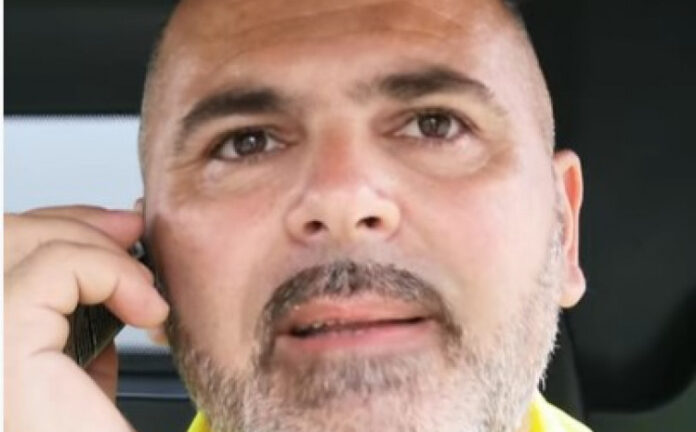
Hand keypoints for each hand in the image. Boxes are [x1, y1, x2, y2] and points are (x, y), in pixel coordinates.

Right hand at [4, 206, 168, 431]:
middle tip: (132, 230)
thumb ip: (78, 338)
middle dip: (74, 223)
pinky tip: (146, 308)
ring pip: (22, 244)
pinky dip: (110, 274)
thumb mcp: (82, 381)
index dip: (55, 231)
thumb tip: (105, 294)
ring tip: (145, 287)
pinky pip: (55, 271)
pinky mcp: (2, 351)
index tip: (116, 230)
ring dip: (98, 248)